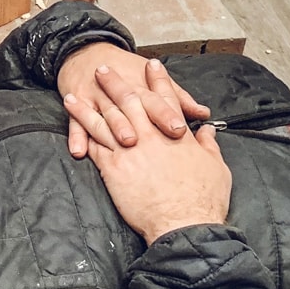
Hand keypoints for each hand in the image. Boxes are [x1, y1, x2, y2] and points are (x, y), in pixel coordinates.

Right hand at [57, 43, 209, 157]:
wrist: (87, 53)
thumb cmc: (125, 70)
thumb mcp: (150, 80)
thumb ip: (178, 99)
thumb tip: (204, 113)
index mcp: (141, 86)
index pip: (156, 101)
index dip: (167, 115)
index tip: (179, 129)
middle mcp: (120, 91)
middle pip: (132, 106)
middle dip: (142, 122)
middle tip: (153, 137)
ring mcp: (97, 97)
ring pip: (105, 114)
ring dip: (114, 126)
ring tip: (125, 140)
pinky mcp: (78, 104)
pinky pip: (75, 124)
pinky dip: (76, 137)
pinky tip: (79, 151)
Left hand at [64, 67, 230, 243]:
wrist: (183, 223)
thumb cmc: (204, 198)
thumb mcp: (216, 167)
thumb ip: (209, 145)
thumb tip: (208, 131)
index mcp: (175, 131)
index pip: (166, 97)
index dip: (158, 79)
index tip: (151, 65)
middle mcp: (150, 134)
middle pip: (129, 100)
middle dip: (115, 82)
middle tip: (103, 68)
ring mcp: (129, 149)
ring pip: (103, 120)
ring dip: (87, 105)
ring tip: (73, 94)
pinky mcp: (114, 167)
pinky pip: (94, 145)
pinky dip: (82, 133)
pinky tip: (73, 127)